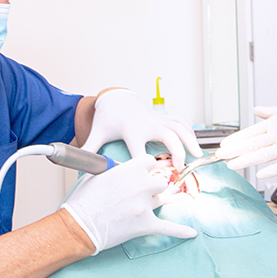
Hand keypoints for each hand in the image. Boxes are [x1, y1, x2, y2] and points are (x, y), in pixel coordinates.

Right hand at [61, 154, 197, 253]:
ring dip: (154, 201)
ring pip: (161, 199)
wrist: (78, 226)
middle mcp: (140, 186)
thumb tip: (125, 168)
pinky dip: (181, 231)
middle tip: (140, 191)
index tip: (142, 171)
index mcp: (129, 170)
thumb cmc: (84, 200)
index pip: (150, 161)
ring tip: (137, 206)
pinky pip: (168, 228)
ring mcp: (145, 206)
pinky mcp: (145, 225)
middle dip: (152, 185)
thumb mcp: (98, 175)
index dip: (146, 167)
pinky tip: (191, 234)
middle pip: (160, 180)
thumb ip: (117, 170)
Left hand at [81, 89, 201, 167]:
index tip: (151, 178)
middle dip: (176, 150)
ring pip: (178, 127)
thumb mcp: (97, 134)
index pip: (139, 149)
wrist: (116, 99)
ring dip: (189, 140)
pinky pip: (180, 122)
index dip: (145, 164)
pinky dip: (189, 131)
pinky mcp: (163, 117)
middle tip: (179, 166)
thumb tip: (79, 167)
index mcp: (131, 130)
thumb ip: (89, 151)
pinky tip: (194, 144)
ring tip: (197, 156)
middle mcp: (147, 123)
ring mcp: (157, 119)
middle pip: (167, 136)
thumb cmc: (107, 120)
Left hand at [215, 91, 276, 179]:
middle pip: (253, 144)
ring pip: (264, 155)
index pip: (252, 132)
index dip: (236, 140)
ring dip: (246, 160)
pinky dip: (272, 170)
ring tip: (231, 165)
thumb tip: (257, 110)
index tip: (223, 145)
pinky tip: (260, 174)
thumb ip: (273, 113)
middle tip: (219, 157)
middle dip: (234, 151)